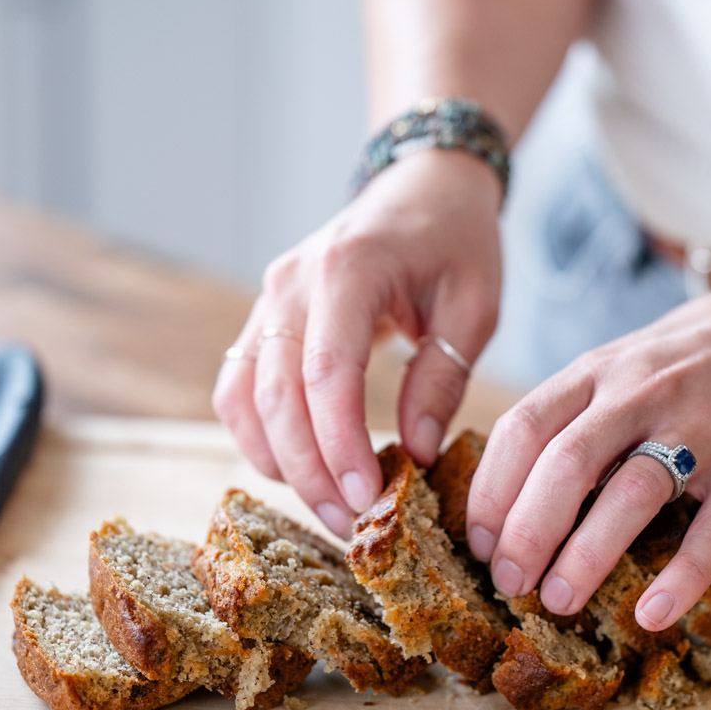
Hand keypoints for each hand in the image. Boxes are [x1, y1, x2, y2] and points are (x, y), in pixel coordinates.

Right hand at [213, 149, 501, 535]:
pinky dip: (258, 436)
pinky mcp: (262, 320)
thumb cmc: (455, 242)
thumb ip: (442, 377)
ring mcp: (268, 300)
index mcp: (348, 269)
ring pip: (244, 397)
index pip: (327, 371)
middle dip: (309, 469)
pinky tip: (299, 470)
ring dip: (279, 461)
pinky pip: (237, 388)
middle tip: (350, 522)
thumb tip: (415, 453)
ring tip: (330, 506)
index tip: (367, 496)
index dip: (339, 442)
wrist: (420, 186)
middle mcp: (292, 283)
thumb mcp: (474, 305)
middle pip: (276, 395)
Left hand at [464, 258, 710, 629]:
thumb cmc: (700, 356)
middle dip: (526, 533)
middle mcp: (643, 393)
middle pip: (565, 464)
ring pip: (631, 495)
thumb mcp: (626, 363)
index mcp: (600, 372)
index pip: (523, 428)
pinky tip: (652, 614)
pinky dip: (681, 577)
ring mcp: (703, 426)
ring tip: (559, 601)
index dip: (491, 492)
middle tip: (510, 584)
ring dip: (586, 557)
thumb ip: (575, 414)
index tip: (479, 543)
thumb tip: (512, 492)